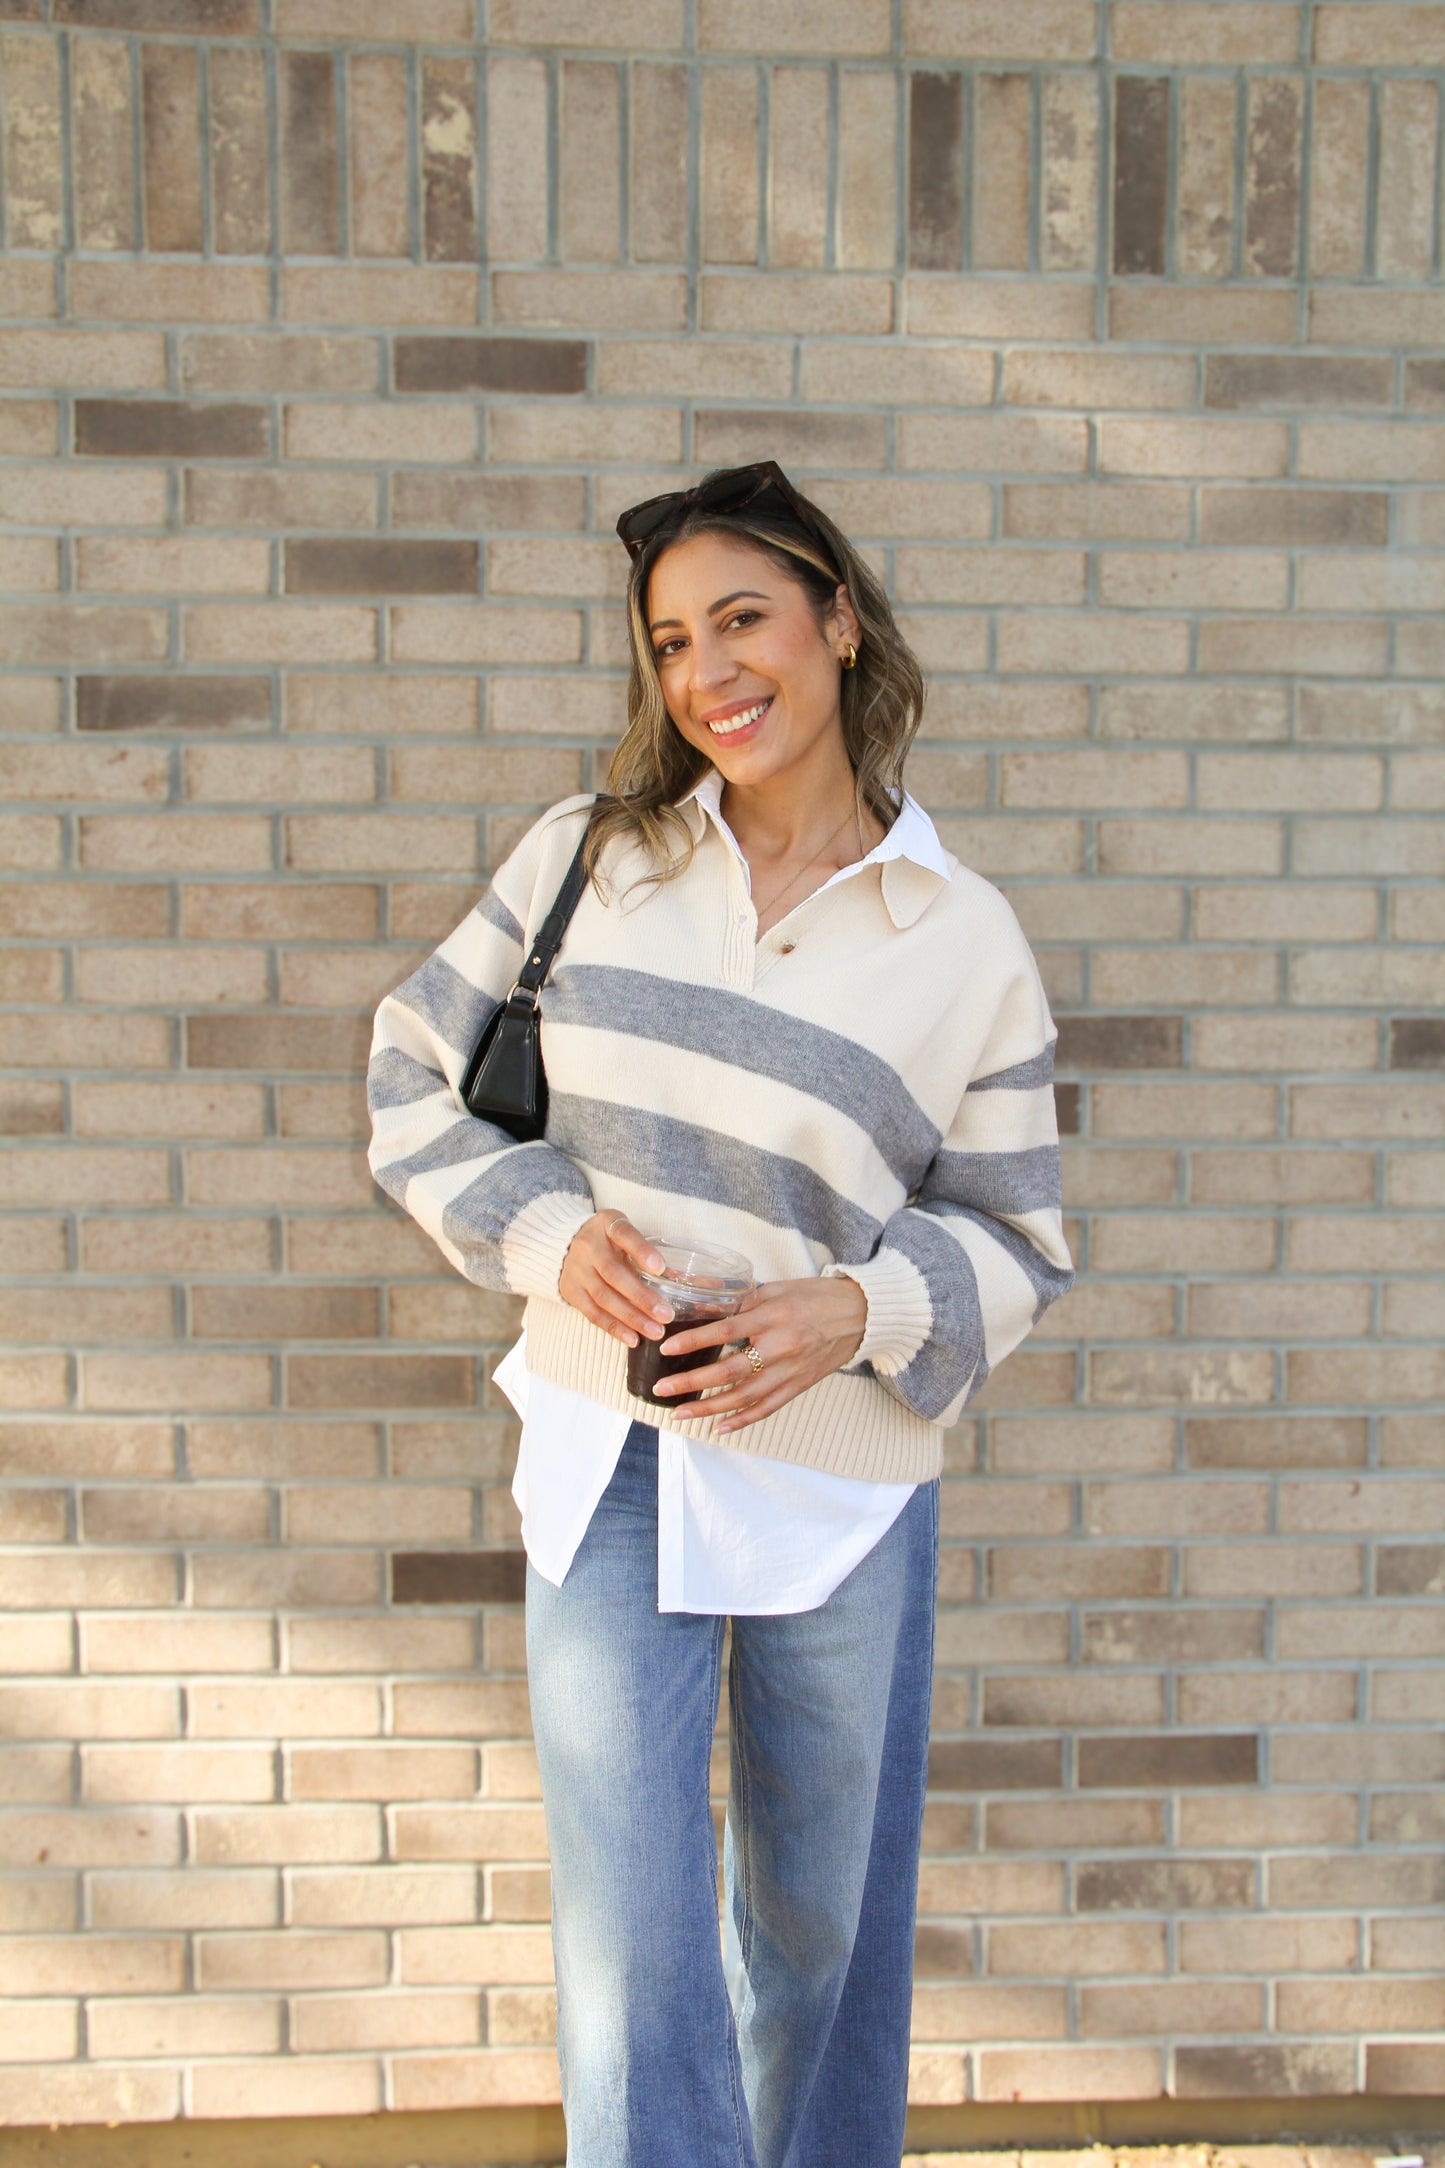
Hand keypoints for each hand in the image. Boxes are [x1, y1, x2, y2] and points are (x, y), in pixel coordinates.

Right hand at [558, 1212, 672, 1349]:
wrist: (564, 1244)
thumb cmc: (607, 1239)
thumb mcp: (624, 1232)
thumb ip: (645, 1250)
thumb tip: (677, 1277)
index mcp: (606, 1224)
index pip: (624, 1235)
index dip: (642, 1252)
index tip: (661, 1269)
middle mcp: (587, 1246)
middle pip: (614, 1274)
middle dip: (642, 1297)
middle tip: (666, 1315)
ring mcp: (576, 1270)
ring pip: (604, 1298)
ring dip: (631, 1318)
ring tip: (655, 1331)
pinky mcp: (570, 1291)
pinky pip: (593, 1313)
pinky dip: (614, 1328)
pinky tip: (633, 1339)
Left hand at [651, 1275, 867, 1435]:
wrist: (860, 1314)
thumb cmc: (815, 1297)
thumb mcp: (777, 1288)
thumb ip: (742, 1301)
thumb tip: (706, 1309)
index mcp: (772, 1317)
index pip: (725, 1331)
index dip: (695, 1341)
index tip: (666, 1349)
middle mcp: (780, 1346)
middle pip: (729, 1371)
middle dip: (691, 1382)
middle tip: (662, 1390)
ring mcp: (790, 1370)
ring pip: (744, 1396)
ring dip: (709, 1408)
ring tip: (680, 1413)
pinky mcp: (799, 1385)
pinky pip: (767, 1407)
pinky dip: (743, 1420)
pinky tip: (719, 1427)